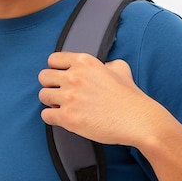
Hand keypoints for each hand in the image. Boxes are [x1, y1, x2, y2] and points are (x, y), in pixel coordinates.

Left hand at [38, 51, 159, 145]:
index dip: (55, 70)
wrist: (138, 121)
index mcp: (84, 62)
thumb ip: (107, 64)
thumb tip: (104, 65)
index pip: (53, 59)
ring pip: (43, 96)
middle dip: (50, 85)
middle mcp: (74, 76)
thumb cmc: (130, 98)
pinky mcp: (68, 117)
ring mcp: (70, 97)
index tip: (60, 78)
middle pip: (43, 76)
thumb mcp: (121, 70)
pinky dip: (52, 117)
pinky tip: (63, 118)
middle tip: (60, 94)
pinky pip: (46, 115)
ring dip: (51, 102)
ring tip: (63, 107)